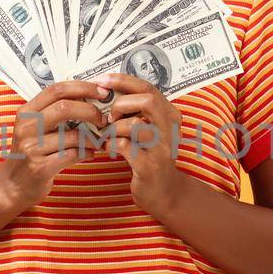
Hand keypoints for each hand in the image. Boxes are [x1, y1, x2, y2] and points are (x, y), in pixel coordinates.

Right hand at [0, 80, 106, 208]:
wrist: (13, 185)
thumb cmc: (32, 153)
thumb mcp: (35, 128)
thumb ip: (55, 113)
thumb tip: (90, 100)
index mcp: (26, 112)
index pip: (57, 90)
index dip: (82, 88)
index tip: (101, 92)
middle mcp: (26, 127)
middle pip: (65, 107)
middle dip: (91, 111)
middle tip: (103, 119)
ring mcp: (31, 148)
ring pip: (72, 136)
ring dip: (92, 139)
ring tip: (99, 141)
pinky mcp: (39, 168)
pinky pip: (72, 155)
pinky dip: (86, 153)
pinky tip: (89, 154)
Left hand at [93, 71, 186, 215]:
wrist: (164, 192)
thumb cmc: (150, 157)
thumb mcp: (149, 130)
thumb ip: (136, 112)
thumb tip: (107, 92)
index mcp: (169, 115)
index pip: (147, 88)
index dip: (122, 81)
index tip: (102, 81)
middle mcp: (170, 129)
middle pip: (147, 101)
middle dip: (121, 104)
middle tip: (110, 117)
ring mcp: (162, 148)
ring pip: (135, 124)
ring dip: (114, 129)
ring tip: (107, 136)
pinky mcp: (150, 165)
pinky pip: (125, 146)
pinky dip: (111, 145)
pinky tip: (109, 149)